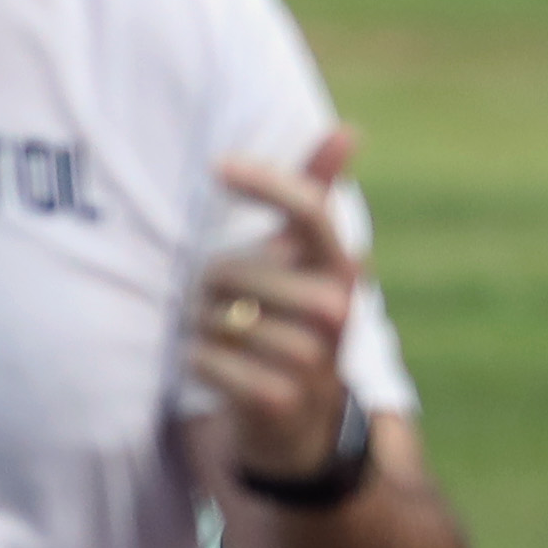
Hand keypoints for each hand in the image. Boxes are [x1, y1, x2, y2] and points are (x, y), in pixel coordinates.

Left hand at [192, 126, 362, 483]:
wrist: (299, 419)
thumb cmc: (288, 319)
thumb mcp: (303, 261)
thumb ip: (316, 194)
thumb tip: (351, 128)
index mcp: (336, 267)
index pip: (311, 211)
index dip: (267, 184)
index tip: (217, 165)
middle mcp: (335, 309)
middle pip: (230, 270)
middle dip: (207, 285)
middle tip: (223, 305)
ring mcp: (312, 357)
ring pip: (214, 317)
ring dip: (199, 326)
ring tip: (223, 338)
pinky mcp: (280, 399)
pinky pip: (205, 361)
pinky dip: (196, 362)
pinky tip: (215, 368)